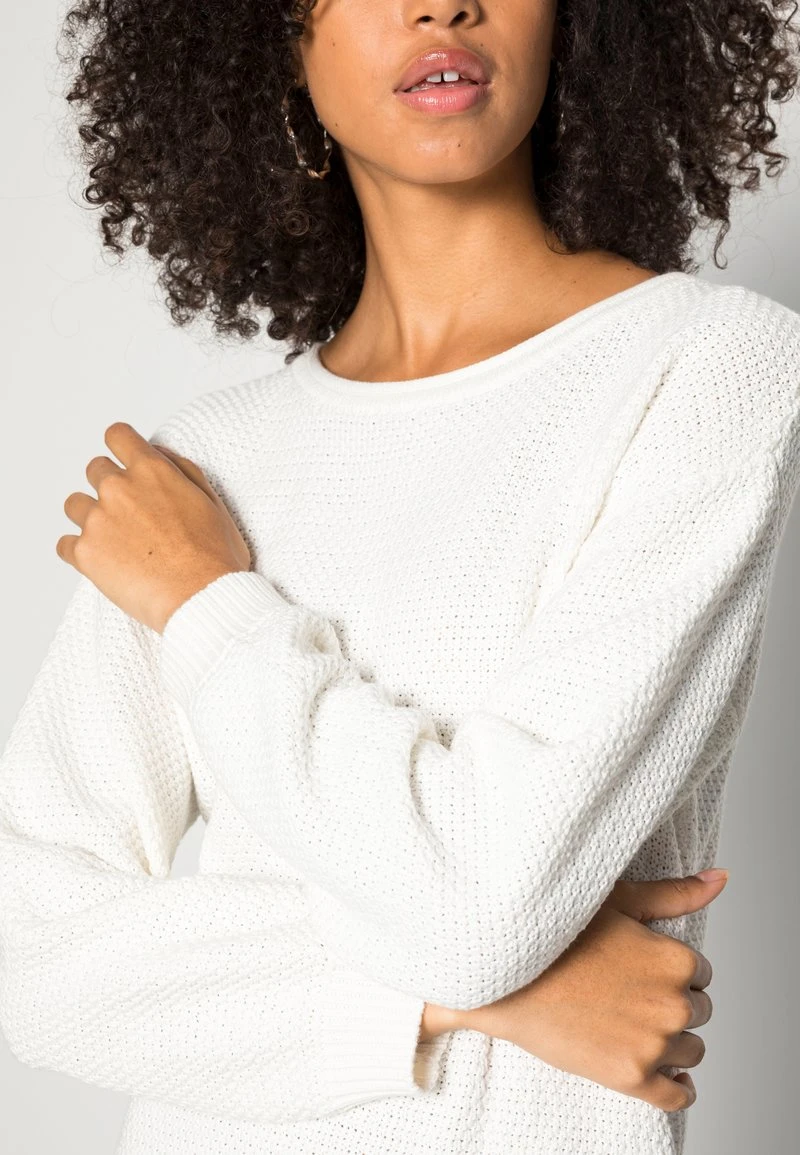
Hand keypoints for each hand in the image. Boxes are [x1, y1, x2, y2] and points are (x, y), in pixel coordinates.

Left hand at [56, 422, 250, 633]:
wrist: (201, 598)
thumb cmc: (214, 556)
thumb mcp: (212, 501)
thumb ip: (182, 471)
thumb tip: (160, 455)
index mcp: (152, 471)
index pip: (118, 436)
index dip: (121, 446)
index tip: (123, 459)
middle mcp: (119, 489)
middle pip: (95, 469)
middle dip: (110, 486)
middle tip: (130, 513)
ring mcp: (97, 520)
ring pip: (74, 504)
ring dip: (90, 516)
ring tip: (114, 539)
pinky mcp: (84, 553)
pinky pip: (65, 544)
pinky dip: (80, 552)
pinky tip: (103, 563)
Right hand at [419, 870, 729, 1112]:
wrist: (504, 975)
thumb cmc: (556, 931)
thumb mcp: (619, 900)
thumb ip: (674, 894)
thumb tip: (720, 879)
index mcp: (675, 960)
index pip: (699, 974)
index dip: (670, 970)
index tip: (642, 969)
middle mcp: (674, 1004)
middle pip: (697, 1012)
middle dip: (671, 1004)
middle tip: (630, 995)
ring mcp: (654, 1044)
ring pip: (691, 1052)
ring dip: (671, 1042)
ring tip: (633, 1026)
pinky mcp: (631, 1077)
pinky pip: (676, 1096)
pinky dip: (676, 1088)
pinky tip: (666, 1076)